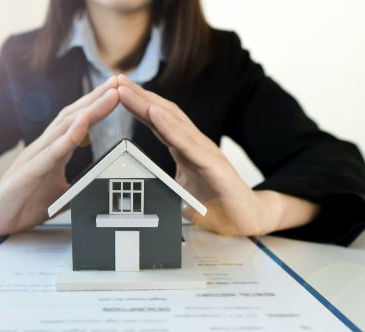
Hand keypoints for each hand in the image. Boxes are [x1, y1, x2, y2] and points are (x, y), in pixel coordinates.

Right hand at [0, 76, 119, 236]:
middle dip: (98, 98)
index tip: (118, 92)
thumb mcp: (62, 195)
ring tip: (110, 95)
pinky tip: (83, 124)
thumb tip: (105, 183)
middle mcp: (44, 148)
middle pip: (73, 116)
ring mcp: (34, 158)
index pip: (77, 122)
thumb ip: (81, 185)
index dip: (97, 106)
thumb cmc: (24, 202)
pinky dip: (69, 137)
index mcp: (52, 151)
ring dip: (90, 110)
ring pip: (64, 128)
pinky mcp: (27, 174)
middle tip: (119, 81)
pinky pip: (51, 153)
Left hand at [117, 74, 317, 235]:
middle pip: (163, 114)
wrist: (248, 220)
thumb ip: (161, 184)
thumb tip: (138, 186)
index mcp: (184, 149)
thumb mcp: (180, 193)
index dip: (138, 106)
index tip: (116, 92)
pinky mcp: (214, 164)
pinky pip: (188, 143)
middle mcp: (194, 144)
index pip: (157, 122)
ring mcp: (205, 151)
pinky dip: (169, 127)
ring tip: (126, 90)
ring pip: (172, 123)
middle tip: (116, 79)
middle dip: (138, 96)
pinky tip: (154, 113)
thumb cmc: (216, 204)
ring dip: (147, 104)